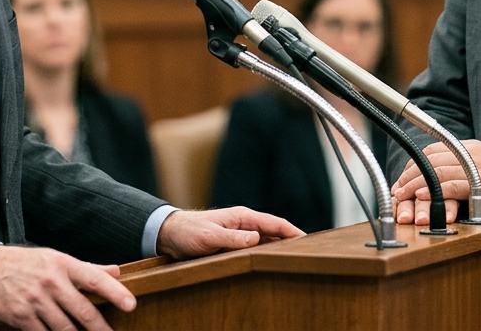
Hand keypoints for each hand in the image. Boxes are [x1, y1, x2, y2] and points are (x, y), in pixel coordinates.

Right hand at [0, 245, 134, 330]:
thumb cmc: (26, 263)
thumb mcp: (56, 258)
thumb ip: (87, 268)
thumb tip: (116, 271)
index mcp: (63, 265)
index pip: (95, 278)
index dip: (115, 292)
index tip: (130, 305)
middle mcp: (51, 282)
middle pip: (83, 310)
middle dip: (101, 328)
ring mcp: (36, 301)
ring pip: (65, 328)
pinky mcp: (21, 317)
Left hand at [155, 207, 303, 258]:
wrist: (170, 233)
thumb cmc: (189, 232)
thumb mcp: (210, 236)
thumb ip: (233, 238)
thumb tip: (257, 239)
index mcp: (243, 217)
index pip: (275, 223)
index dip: (293, 232)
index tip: (310, 241)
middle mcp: (245, 224)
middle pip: (275, 232)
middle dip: (291, 241)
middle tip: (309, 253)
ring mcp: (241, 234)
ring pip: (267, 241)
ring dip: (280, 249)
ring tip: (296, 260)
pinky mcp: (234, 244)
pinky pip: (256, 250)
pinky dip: (267, 255)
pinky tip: (273, 264)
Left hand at [390, 140, 480, 224]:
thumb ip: (465, 165)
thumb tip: (444, 174)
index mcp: (470, 147)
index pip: (433, 150)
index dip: (414, 164)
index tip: (402, 178)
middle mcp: (470, 153)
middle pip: (430, 159)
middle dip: (408, 174)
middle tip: (396, 189)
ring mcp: (477, 168)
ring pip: (436, 172)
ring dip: (414, 184)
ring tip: (401, 195)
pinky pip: (452, 185)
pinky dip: (434, 190)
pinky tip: (421, 196)